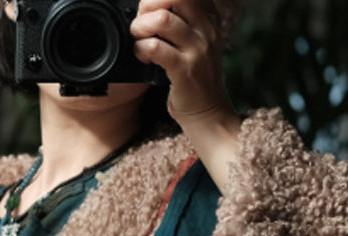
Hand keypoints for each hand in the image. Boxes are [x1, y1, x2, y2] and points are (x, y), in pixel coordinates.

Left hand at [131, 0, 240, 189]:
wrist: (207, 112)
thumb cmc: (194, 76)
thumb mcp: (194, 39)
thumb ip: (180, 19)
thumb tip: (149, 6)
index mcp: (209, 15)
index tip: (150, 11)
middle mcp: (206, 27)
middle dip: (148, 4)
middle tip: (141, 23)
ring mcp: (198, 48)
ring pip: (162, 19)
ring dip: (140, 27)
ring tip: (138, 39)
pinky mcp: (185, 69)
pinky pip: (156, 47)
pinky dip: (141, 48)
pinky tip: (142, 55)